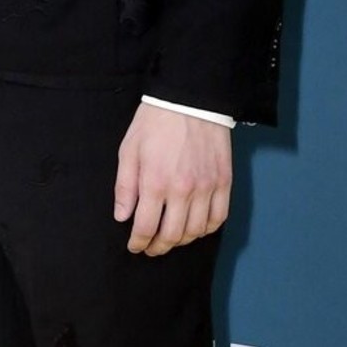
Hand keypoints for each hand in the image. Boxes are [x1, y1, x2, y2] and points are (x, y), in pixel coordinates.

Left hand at [113, 102, 231, 255]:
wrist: (188, 99)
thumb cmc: (154, 122)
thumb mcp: (129, 149)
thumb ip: (125, 186)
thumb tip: (122, 217)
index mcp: (155, 182)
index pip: (146, 227)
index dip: (139, 242)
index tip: (134, 246)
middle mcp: (183, 190)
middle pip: (172, 235)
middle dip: (158, 246)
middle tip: (151, 247)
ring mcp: (206, 188)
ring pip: (196, 231)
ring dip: (181, 241)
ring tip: (171, 238)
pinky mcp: (224, 182)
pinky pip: (218, 218)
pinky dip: (206, 229)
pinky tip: (195, 227)